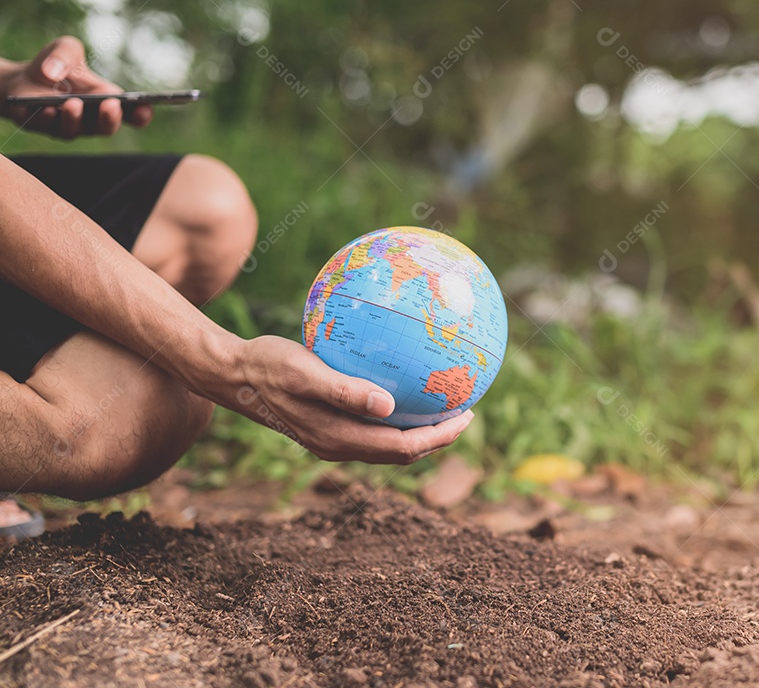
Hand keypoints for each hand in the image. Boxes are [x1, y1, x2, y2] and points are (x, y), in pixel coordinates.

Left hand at [0, 36, 152, 138]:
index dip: (142, 114)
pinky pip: (48, 127)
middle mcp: (93, 119)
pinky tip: (47, 108)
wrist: (22, 79)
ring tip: (74, 103)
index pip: (132, 115)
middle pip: (107, 127)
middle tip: (111, 105)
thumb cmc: (54, 65)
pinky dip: (48, 118)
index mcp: (108, 101)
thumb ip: (66, 51)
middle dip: (110, 118)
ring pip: (77, 130)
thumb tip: (53, 72)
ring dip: (76, 118)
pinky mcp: (44, 127)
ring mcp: (70, 126)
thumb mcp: (65, 48)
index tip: (145, 107)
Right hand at [215, 335, 474, 463]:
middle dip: (437, 437)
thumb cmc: (267, 365)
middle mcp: (338, 445)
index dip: (438, 438)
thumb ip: (345, 391)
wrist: (232, 373)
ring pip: (387, 443)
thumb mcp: (305, 372)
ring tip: (444, 403)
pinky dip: (396, 415)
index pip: (402, 448)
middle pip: (401, 452)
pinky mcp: (326, 424)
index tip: (466, 416)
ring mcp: (332, 438)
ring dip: (418, 429)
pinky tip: (404, 385)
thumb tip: (390, 407)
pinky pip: (372, 426)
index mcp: (337, 438)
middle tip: (466, 410)